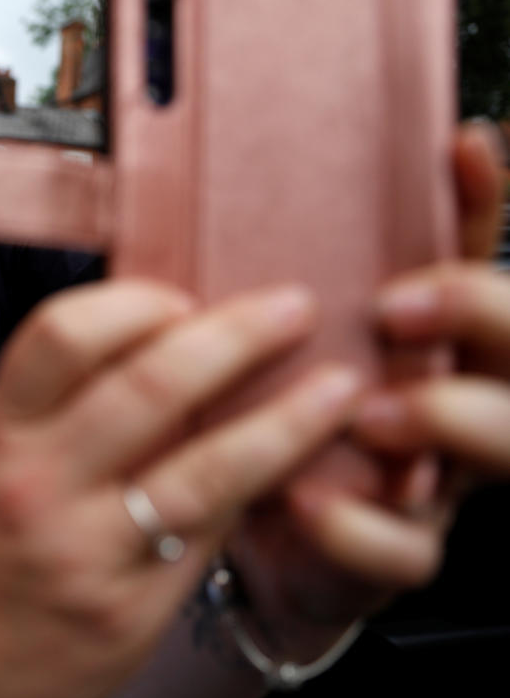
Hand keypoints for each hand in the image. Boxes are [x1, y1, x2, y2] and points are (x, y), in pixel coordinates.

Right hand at [0, 281, 361, 697]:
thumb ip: (59, 398)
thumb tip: (164, 333)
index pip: (63, 334)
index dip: (137, 300)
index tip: (184, 297)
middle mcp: (37, 486)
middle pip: (151, 386)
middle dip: (236, 335)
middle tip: (293, 307)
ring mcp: (86, 552)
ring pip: (207, 469)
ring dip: (287, 419)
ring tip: (336, 387)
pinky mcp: (131, 609)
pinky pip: (211, 535)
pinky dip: (258, 491)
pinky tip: (296, 465)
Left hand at [225, 121, 508, 651]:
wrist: (256, 538)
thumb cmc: (261, 419)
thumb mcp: (265, 342)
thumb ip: (265, 286)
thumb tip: (216, 192)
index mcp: (422, 338)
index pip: (474, 253)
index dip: (478, 202)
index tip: (457, 146)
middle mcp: (449, 399)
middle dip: (475, 311)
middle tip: (393, 305)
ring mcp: (433, 479)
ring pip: (500, 443)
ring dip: (439, 415)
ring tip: (366, 412)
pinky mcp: (395, 551)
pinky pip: (407, 549)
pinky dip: (359, 528)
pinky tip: (307, 505)